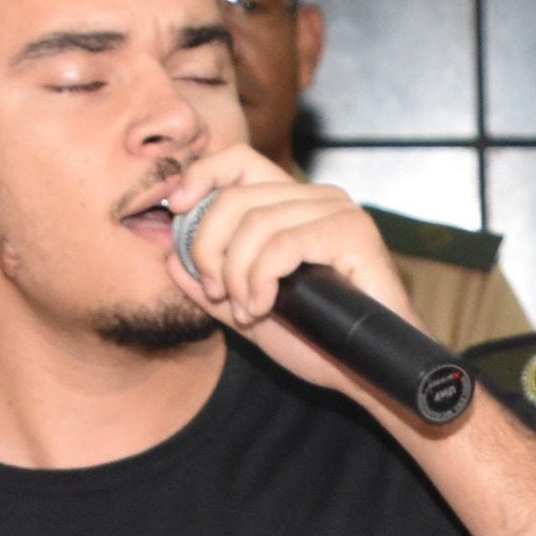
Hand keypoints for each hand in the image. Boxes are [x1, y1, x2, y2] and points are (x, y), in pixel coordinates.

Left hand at [160, 146, 410, 409]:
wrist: (367, 374)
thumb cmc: (317, 342)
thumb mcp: (247, 310)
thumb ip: (209, 285)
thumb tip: (168, 258)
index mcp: (292, 203)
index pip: (237, 161)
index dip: (200, 175)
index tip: (176, 209)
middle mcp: (317, 197)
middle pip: (236, 196)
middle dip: (208, 248)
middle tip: (214, 292)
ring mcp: (338, 212)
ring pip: (256, 222)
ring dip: (236, 273)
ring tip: (247, 309)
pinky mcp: (353, 234)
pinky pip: (284, 243)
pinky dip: (261, 278)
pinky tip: (263, 306)